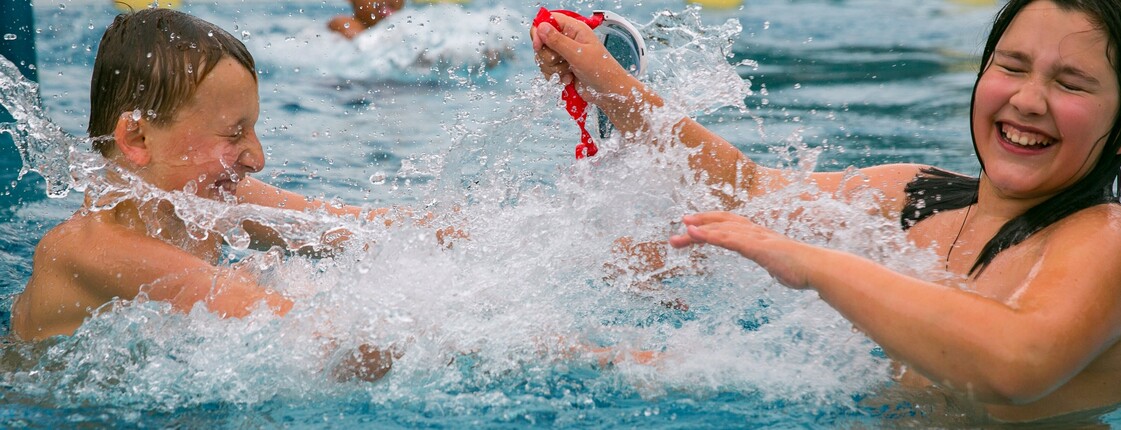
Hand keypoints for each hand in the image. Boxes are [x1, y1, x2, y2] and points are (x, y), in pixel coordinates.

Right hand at [530, 13, 634, 106]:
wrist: (608, 92)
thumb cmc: (601, 70)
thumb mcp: (578, 54)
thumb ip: (557, 41)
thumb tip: (541, 27)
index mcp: (574, 29)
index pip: (548, 21)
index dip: (540, 32)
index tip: (539, 46)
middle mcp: (568, 39)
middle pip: (542, 42)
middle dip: (548, 56)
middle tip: (561, 62)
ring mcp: (564, 54)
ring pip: (543, 58)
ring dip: (553, 69)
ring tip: (568, 72)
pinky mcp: (562, 68)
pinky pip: (547, 70)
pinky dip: (555, 77)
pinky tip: (568, 79)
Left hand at [669, 212, 811, 288]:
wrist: (818, 269)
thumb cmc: (801, 269)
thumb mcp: (780, 265)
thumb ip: (773, 263)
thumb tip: (775, 269)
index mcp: (758, 236)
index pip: (730, 225)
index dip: (712, 223)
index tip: (693, 227)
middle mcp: (755, 232)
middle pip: (722, 222)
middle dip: (700, 223)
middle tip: (679, 227)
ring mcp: (756, 238)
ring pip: (723, 228)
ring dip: (700, 229)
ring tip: (683, 229)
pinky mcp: (756, 247)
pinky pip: (729, 239)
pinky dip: (711, 235)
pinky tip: (697, 234)